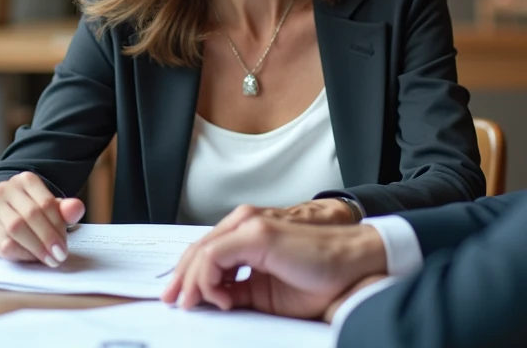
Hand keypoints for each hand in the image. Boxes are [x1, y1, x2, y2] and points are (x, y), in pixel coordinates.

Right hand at [0, 171, 85, 265]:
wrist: (4, 214)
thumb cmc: (33, 210)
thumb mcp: (51, 207)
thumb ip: (66, 209)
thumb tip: (77, 208)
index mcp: (25, 180)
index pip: (46, 203)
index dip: (58, 226)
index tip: (65, 246)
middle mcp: (5, 190)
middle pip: (30, 215)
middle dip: (48, 238)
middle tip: (59, 256)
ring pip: (15, 230)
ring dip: (35, 248)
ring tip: (49, 259)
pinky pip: (3, 244)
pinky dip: (21, 254)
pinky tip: (32, 258)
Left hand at [160, 216, 387, 319]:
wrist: (350, 266)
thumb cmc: (318, 278)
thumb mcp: (265, 292)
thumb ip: (237, 291)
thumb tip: (210, 301)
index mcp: (247, 235)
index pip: (206, 251)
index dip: (188, 275)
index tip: (181, 299)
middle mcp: (245, 223)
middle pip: (198, 249)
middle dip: (182, 279)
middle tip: (175, 302)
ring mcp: (250, 224)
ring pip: (201, 251)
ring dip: (193, 282)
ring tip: (195, 304)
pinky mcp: (256, 233)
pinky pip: (213, 256)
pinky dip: (209, 279)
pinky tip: (221, 297)